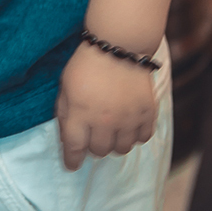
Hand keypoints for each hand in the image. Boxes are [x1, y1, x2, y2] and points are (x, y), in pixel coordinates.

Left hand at [56, 42, 155, 170]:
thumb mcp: (65, 87)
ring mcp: (127, 118)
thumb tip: (67, 138)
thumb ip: (64, 113)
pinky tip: (129, 124)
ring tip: (112, 130)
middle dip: (93, 146)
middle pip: (99, 151)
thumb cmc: (86, 65)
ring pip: (121, 149)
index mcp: (80, 113)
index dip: (72, 160)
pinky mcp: (146, 113)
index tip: (72, 165)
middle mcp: (104, 121)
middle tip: (94, 135)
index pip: (74, 148)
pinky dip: (135, 135)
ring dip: (114, 143)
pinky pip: (143, 138)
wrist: (118, 45)